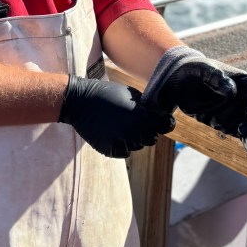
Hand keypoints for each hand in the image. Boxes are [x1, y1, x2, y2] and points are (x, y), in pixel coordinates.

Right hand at [59, 76, 175, 158]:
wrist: (81, 102)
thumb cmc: (108, 94)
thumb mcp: (132, 94)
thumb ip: (149, 107)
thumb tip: (160, 116)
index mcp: (144, 117)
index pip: (166, 126)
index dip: (163, 123)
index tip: (158, 121)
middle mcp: (137, 132)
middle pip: (152, 138)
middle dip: (146, 131)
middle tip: (131, 121)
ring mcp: (124, 142)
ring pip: (138, 146)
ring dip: (133, 138)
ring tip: (118, 124)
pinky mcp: (112, 150)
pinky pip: (124, 152)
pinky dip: (121, 145)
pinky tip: (111, 132)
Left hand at [142, 47, 246, 156]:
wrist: (180, 83)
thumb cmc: (193, 72)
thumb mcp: (200, 69)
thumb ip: (214, 77)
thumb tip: (232, 91)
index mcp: (242, 81)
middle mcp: (245, 98)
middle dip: (245, 122)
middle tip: (233, 127)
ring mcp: (240, 114)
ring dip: (239, 131)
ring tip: (217, 125)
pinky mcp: (232, 126)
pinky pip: (246, 136)